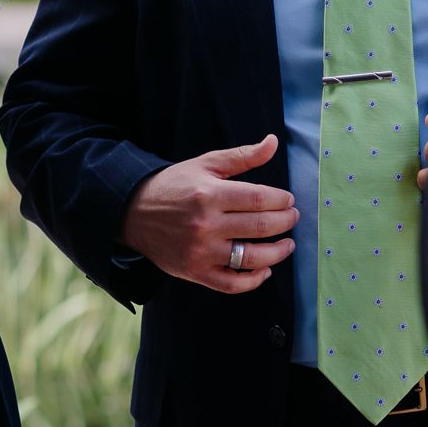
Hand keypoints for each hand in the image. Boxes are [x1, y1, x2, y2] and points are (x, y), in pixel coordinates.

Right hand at [120, 135, 296, 293]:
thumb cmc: (175, 185)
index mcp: (209, 194)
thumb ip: (242, 156)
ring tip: (288, 245)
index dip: (281, 200)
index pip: (259, 199)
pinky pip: (232, 284)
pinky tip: (265, 270)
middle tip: (293, 218)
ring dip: (278, 253)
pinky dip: (254, 280)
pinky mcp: (195, 272)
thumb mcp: (205, 164)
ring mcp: (201, 251)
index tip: (288, 199)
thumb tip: (273, 142)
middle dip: (286, 222)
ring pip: (252, 258)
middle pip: (261, 227)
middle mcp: (206, 224)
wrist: (134, 212)